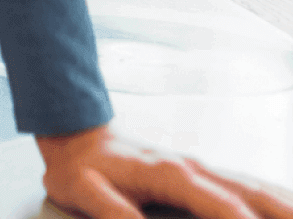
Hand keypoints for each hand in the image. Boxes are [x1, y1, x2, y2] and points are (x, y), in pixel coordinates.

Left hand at [38, 125, 292, 218]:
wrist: (75, 135)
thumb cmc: (80, 167)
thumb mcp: (87, 193)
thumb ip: (117, 214)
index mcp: (172, 175)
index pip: (224, 206)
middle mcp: (196, 169)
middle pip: (254, 195)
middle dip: (284, 212)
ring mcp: (203, 170)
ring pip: (257, 189)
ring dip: (286, 204)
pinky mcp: (203, 175)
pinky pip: (248, 186)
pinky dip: (274, 196)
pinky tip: (287, 205)